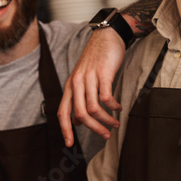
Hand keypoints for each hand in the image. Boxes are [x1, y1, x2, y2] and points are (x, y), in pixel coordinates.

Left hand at [59, 27, 123, 146]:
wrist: (107, 36)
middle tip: (105, 135)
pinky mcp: (103, 73)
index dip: (65, 130)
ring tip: (115, 123)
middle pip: (80, 114)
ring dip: (106, 120)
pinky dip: (113, 106)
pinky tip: (118, 107)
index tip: (69, 144)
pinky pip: (105, 97)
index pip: (62, 112)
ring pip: (93, 108)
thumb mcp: (83, 79)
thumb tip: (76, 121)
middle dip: (93, 129)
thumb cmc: (96, 59)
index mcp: (70, 86)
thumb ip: (78, 98)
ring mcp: (89, 78)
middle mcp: (76, 82)